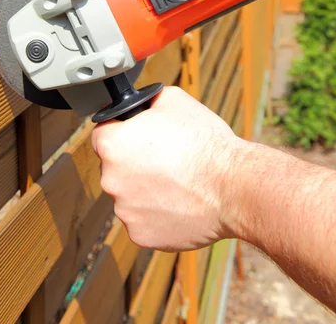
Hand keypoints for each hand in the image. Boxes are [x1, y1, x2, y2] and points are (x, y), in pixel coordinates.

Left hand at [91, 86, 245, 251]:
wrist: (232, 187)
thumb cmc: (204, 142)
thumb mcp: (173, 100)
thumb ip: (147, 101)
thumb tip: (141, 105)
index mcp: (113, 145)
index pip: (102, 134)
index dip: (120, 131)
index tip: (137, 135)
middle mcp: (111, 180)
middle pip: (115, 167)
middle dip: (134, 162)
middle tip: (164, 159)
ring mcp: (125, 211)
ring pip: (129, 195)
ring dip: (146, 189)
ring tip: (177, 182)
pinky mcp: (141, 235)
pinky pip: (143, 220)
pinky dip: (157, 214)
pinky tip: (179, 203)